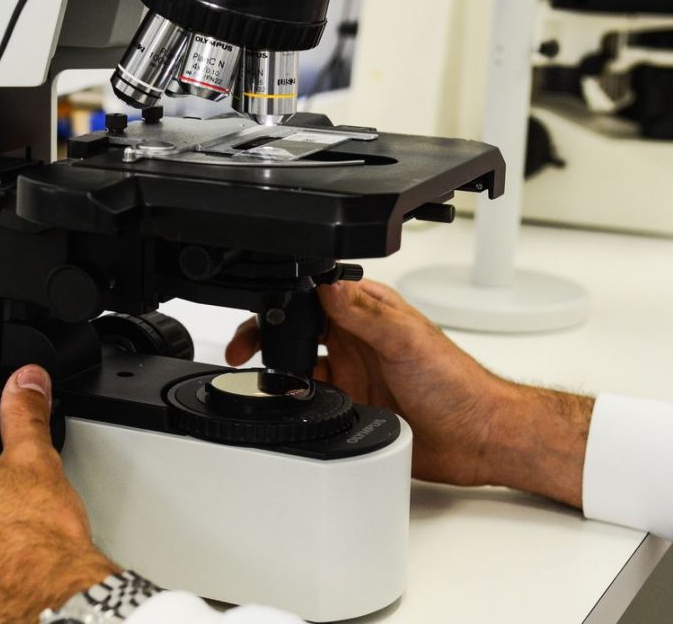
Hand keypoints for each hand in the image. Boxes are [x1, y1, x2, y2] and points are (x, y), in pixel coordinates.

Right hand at [226, 280, 592, 506]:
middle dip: (268, 336)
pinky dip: (299, 405)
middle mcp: (355, 339)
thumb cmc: (458, 382)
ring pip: (298, 368)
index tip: (262, 308)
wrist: (477, 437)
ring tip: (277, 381)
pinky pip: (311, 403)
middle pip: (296, 330)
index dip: (285, 297)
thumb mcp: (407, 339)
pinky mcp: (350, 407)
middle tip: (245, 348)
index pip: (314, 295)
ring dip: (284, 374)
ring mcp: (351, 374)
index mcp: (367, 311)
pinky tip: (301, 407)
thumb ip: (364, 312)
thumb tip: (328, 285)